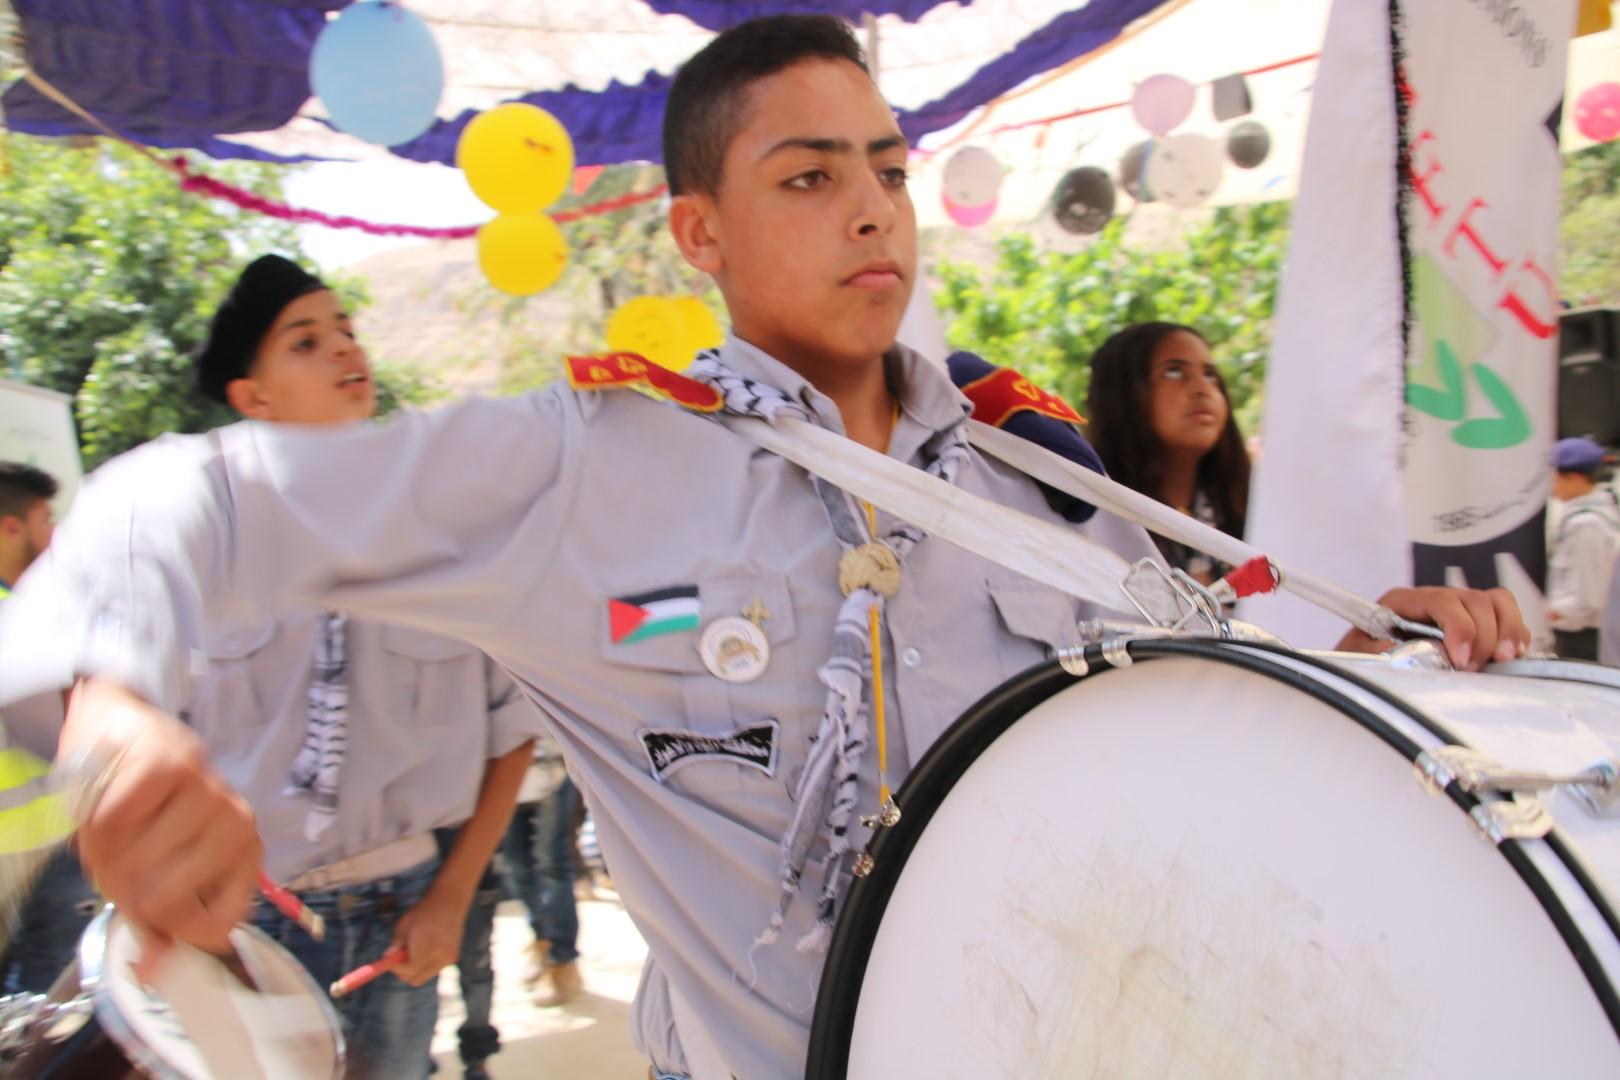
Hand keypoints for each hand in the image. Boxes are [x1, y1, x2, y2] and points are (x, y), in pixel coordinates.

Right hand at [63, 679, 261, 971]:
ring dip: (107, 852)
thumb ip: (159, 922)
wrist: (124, 732)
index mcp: (243, 856)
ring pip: (135, 863)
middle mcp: (237, 825)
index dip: (167, 929)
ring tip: (116, 828)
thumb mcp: (156, 870)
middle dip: (124, 888)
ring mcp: (209, 792)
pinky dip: (97, 818)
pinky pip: (115, 821)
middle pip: (163, 901)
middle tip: (122, 858)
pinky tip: (110, 800)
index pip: (216, 926)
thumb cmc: (146, 810)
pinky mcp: (171, 765)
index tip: (147, 908)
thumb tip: (152, 971)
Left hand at [387, 885, 468, 985]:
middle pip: (417, 978)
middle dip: (404, 973)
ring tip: (414, 950)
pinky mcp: (452, 958)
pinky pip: (433, 970)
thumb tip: (386, 958)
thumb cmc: (423, 911)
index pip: (410, 969)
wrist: (450, 902)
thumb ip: (396, 944)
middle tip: (398, 961)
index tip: (389, 963)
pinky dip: (426, 965)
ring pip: (424, 975)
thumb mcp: (404, 924)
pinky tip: (426, 948)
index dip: (397, 968)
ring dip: (416, 969)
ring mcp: (448, 957)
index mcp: (427, 943)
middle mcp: (440, 953)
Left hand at [1336, 586, 1529, 670]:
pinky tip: (1512, 654)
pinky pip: (1506, 614)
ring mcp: (1457, 608)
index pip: (1442, 601)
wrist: (1363, 665)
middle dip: (1483, 637)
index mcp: (1403, 601)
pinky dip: (1515, 632)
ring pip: (1496, 602)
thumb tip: (1430, 652)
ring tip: (1503, 659)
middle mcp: (1433, 599)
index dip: (1459, 629)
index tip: (1461, 661)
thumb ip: (1388, 651)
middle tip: (1474, 669)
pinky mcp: (1475, 622)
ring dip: (1506, 631)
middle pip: (1475, 600)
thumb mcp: (1364, 656)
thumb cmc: (1364, 658)